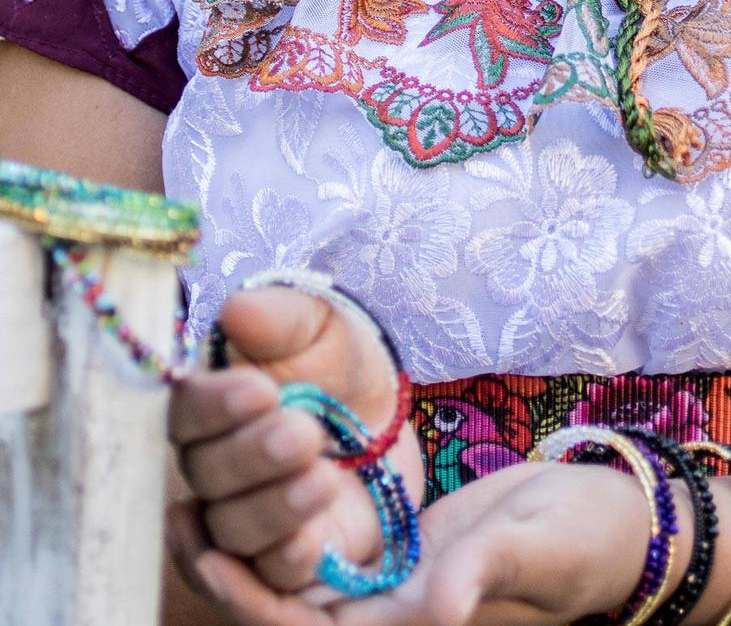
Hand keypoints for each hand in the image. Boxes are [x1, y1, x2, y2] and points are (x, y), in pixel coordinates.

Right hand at [166, 285, 424, 615]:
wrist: (385, 414)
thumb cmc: (336, 361)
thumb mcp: (319, 325)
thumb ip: (278, 319)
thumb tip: (236, 311)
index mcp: (208, 406)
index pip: (185, 412)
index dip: (215, 407)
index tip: (260, 389)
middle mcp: (213, 468)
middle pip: (207, 475)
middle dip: (253, 456)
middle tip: (302, 432)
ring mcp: (243, 518)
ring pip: (232, 529)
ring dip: (274, 506)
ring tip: (324, 475)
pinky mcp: (284, 559)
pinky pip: (267, 578)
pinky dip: (285, 560)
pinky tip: (312, 539)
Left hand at [169, 453, 690, 625]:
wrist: (610, 521)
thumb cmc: (582, 541)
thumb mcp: (536, 549)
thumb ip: (484, 575)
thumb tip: (436, 613)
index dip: (254, 604)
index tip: (206, 553)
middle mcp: (392, 619)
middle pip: (291, 612)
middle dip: (232, 571)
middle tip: (181, 508)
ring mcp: (394, 589)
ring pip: (302, 580)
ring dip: (252, 543)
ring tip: (201, 487)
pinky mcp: (402, 555)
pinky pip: (333, 548)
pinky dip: (292, 518)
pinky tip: (264, 473)